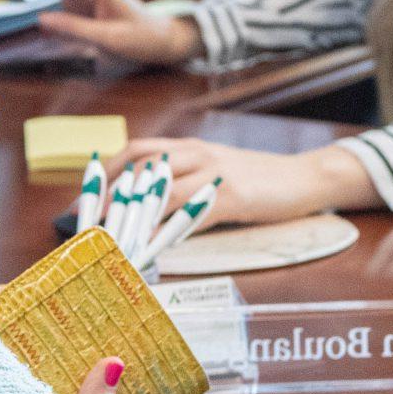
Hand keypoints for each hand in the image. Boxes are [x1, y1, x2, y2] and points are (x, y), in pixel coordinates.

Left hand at [115, 138, 377, 227]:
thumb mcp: (217, 172)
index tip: (87, 194)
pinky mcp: (233, 197)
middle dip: (111, 193)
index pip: (138, 151)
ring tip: (113, 235)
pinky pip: (193, 213)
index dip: (108, 172)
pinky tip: (154, 245)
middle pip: (142, 166)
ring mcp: (216, 174)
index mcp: (191, 148)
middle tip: (89, 219)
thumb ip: (186, 181)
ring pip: (163, 190)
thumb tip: (147, 206)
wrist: (305, 177)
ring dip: (134, 214)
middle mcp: (199, 155)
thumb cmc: (260, 179)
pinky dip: (169, 229)